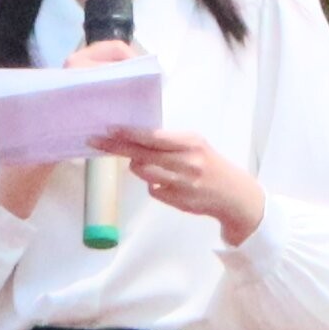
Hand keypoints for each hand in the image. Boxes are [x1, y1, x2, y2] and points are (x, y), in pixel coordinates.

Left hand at [95, 126, 263, 240]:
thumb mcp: (196, 145)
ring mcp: (182, 183)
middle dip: (116, 147)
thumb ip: (169, 142)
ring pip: (143, 172)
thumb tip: (136, 138)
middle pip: (142, 154)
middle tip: (95, 141)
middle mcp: (187, 162)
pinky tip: (169, 183)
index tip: (110, 129)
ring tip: (148, 163)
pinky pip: (152, 189)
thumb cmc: (210, 164)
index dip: (129, 133)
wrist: (233, 195)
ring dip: (138, 166)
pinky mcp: (177, 200)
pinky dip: (154, 184)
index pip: (154, 136)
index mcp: (191, 143)